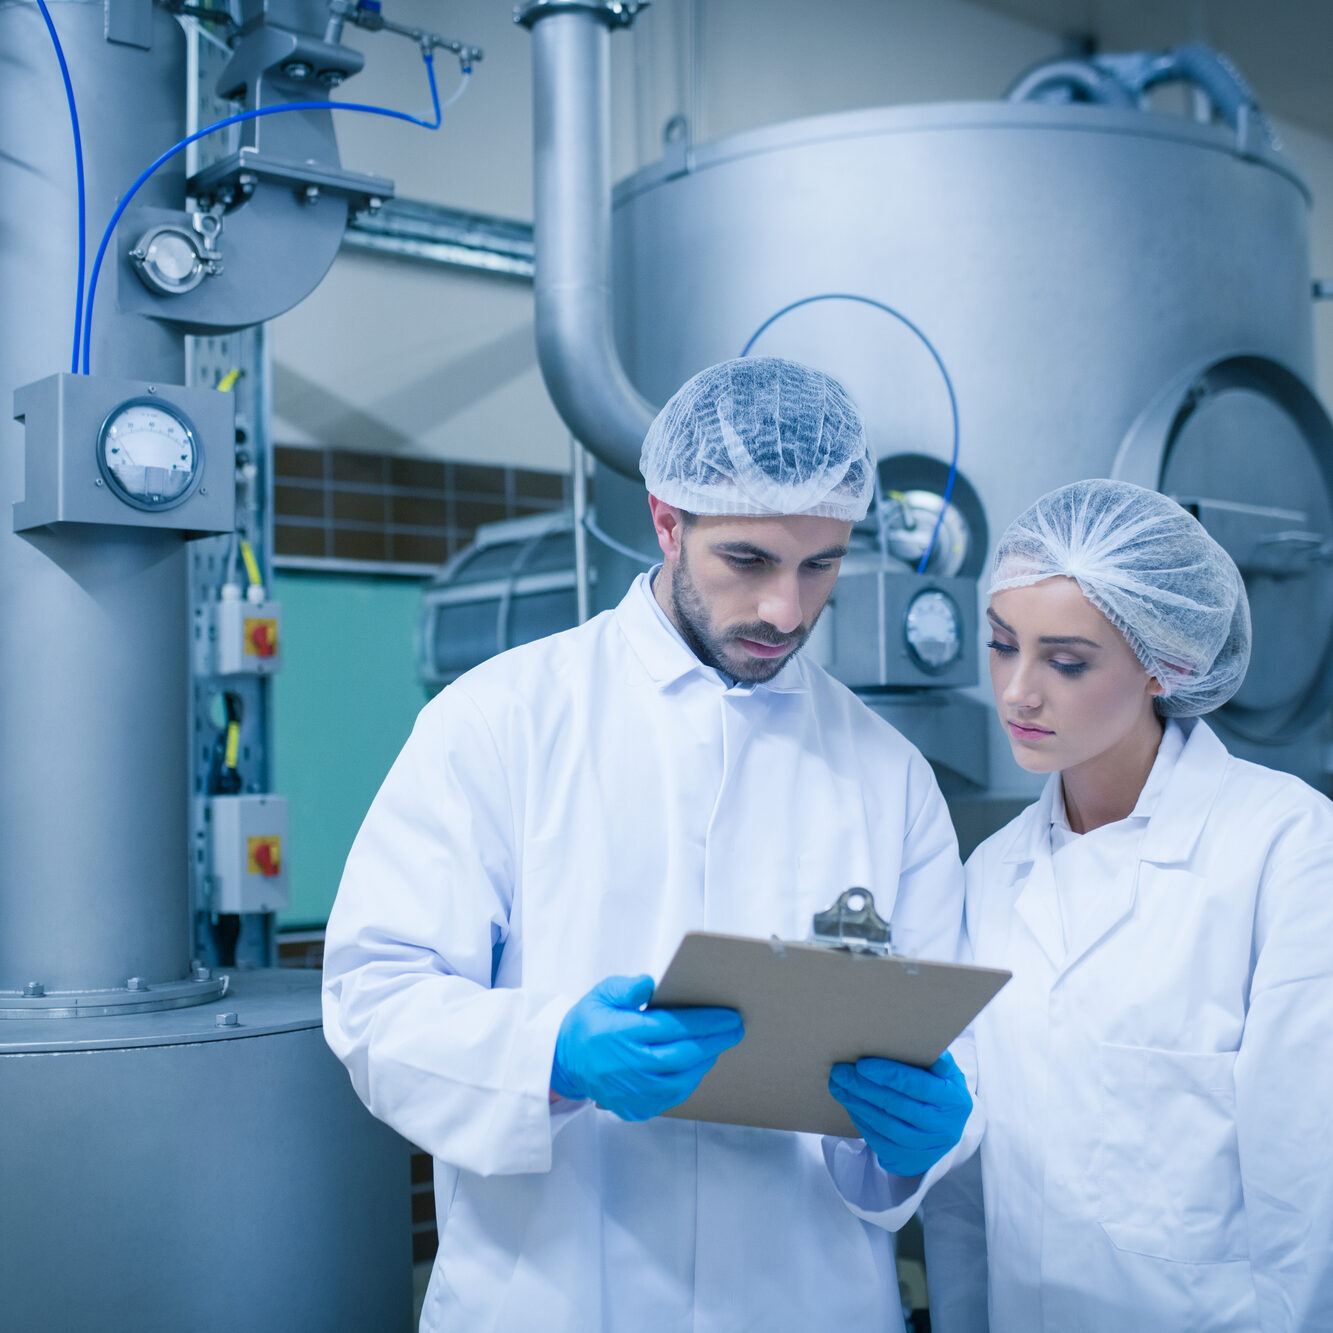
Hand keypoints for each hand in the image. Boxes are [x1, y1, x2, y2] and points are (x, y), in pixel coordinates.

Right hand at [551, 975, 743, 1121]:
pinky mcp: (636, 1107)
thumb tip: (651, 983)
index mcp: (624, 1034)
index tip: (729, 1015)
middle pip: (685, 1054)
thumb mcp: (601, 995)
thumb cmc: (587, 1024)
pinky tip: (696, 1065)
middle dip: (715, 1041)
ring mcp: (634, 1091)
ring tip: (718, 1045)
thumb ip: (627, 988)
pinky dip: (689, 1080)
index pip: (675, 1027)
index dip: (706, 1021)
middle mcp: (631, 1065)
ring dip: (704, 1061)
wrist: (564, 1062)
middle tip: (736, 1029)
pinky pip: (672, 1096)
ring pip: (683, 1078)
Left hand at [828, 1051, 971, 1176]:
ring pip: (886, 1126)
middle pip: (897, 1107)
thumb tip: (912, 1037)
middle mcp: (943, 1128)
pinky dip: (862, 1121)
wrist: (948, 1129)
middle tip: (840, 1072)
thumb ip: (934, 1059)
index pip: (917, 1086)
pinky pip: (880, 1142)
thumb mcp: (946, 1072)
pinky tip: (850, 1104)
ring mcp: (926, 1148)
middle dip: (864, 1088)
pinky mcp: (909, 1162)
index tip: (862, 1063)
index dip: (889, 1075)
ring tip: (838, 1085)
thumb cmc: (941, 1089)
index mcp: (954, 1100)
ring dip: (858, 1104)